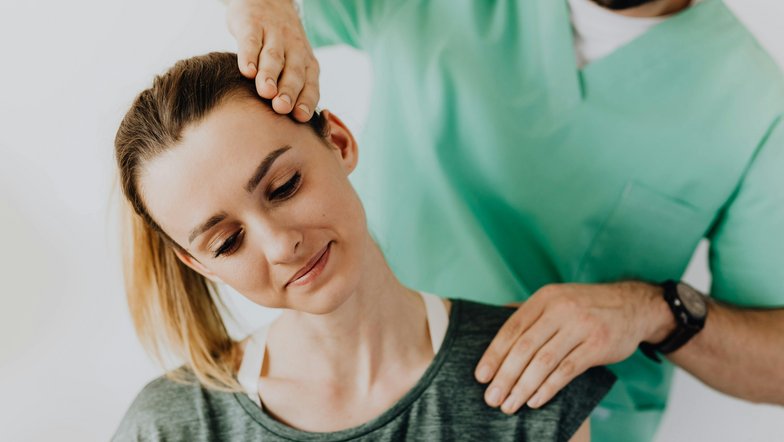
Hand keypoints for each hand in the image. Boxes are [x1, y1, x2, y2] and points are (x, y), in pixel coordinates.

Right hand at [226, 0, 319, 121]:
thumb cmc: (281, 44)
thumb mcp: (292, 62)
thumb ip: (293, 90)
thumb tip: (291, 128)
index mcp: (306, 62)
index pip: (310, 84)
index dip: (306, 100)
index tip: (300, 117)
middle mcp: (293, 49)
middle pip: (293, 72)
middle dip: (289, 91)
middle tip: (282, 108)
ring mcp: (274, 35)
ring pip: (274, 57)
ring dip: (270, 75)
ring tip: (266, 92)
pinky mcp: (252, 24)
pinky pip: (251, 41)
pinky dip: (249, 55)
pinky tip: (246, 71)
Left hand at [475, 281, 673, 413]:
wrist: (634, 305)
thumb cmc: (586, 306)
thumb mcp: (557, 298)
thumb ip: (529, 311)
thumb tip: (492, 319)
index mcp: (545, 298)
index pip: (512, 328)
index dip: (494, 354)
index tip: (481, 376)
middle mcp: (560, 309)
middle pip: (524, 347)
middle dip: (504, 376)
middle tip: (492, 398)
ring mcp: (581, 326)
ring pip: (543, 362)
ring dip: (523, 387)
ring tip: (509, 404)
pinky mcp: (598, 345)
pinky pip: (567, 370)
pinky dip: (548, 388)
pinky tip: (534, 401)